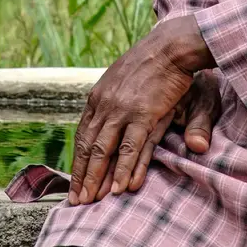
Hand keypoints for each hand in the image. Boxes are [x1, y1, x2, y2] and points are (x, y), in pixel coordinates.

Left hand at [69, 14, 213, 205]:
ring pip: (104, 151)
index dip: (79, 160)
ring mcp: (122, 110)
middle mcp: (104, 104)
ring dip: (96, 178)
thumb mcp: (126, 81)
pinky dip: (122, 169)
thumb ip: (116, 104)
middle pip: (88, 146)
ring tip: (91, 201)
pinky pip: (130, 148)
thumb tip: (109, 125)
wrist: (170, 46)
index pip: (82, 134)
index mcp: (98, 97)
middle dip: (81, 175)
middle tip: (76, 200)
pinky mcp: (143, 114)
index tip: (76, 180)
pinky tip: (117, 188)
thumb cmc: (151, 62)